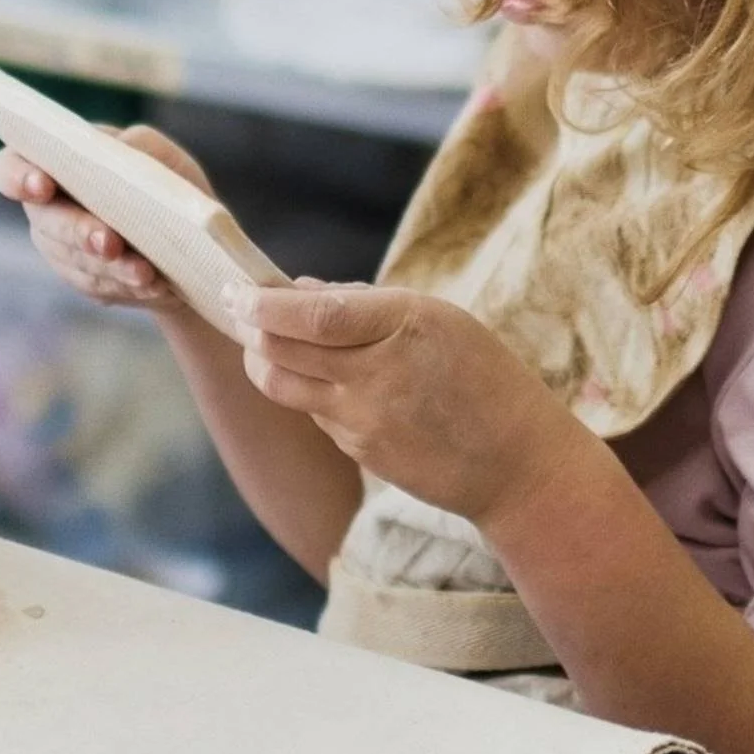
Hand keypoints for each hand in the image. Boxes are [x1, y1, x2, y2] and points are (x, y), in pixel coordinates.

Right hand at [0, 124, 212, 311]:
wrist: (191, 237)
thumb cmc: (167, 183)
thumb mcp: (163, 156)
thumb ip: (140, 145)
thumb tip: (121, 150)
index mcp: (53, 163)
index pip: (8, 169)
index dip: (16, 177)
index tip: (43, 185)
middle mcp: (47, 207)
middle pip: (45, 221)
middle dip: (78, 231)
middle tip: (110, 242)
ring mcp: (61, 248)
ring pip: (73, 260)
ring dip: (109, 267)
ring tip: (145, 272)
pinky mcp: (85, 280)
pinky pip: (98, 285)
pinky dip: (126, 284)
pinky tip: (153, 284)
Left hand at [227, 279, 592, 524]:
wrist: (518, 465)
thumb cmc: (481, 377)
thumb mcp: (439, 320)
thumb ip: (364, 303)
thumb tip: (296, 287)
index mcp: (406, 324)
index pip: (312, 314)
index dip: (264, 303)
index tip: (236, 289)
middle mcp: (379, 372)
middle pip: (282, 349)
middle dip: (249, 326)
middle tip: (236, 307)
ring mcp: (365, 418)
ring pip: (282, 384)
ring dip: (263, 360)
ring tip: (263, 341)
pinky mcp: (358, 450)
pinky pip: (312, 410)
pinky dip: (305, 388)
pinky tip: (324, 378)